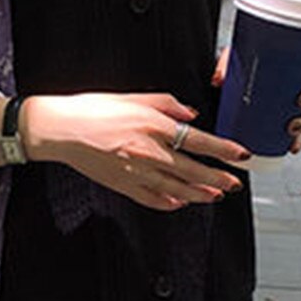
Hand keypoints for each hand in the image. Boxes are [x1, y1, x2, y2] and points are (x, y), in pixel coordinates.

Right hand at [21, 92, 249, 211]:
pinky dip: (169, 203)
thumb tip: (190, 113)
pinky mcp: (123, 185)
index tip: (240, 154)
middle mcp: (149, 151)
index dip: (223, 149)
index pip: (199, 140)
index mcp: (154, 125)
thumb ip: (167, 104)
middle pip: (193, 170)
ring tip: (216, 196)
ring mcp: (136, 172)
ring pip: (177, 189)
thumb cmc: (92, 109)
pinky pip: (152, 199)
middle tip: (233, 182)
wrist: (60, 129)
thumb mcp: (134, 97)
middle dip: (218, 178)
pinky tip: (180, 202)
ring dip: (200, 194)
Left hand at [211, 41, 300, 153]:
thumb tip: (219, 79)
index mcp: (292, 60)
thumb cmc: (233, 71)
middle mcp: (298, 82)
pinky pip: (297, 136)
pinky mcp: (283, 124)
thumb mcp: (230, 62)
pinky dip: (296, 142)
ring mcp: (293, 104)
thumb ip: (225, 65)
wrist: (222, 97)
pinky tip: (292, 146)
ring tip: (291, 126)